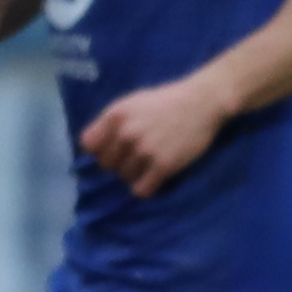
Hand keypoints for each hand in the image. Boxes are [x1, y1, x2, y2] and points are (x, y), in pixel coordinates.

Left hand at [75, 73, 234, 198]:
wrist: (202, 102)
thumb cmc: (167, 101)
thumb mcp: (133, 102)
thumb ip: (112, 122)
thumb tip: (92, 146)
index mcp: (115, 115)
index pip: (89, 145)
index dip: (100, 149)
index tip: (113, 149)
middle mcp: (126, 133)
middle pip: (106, 164)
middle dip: (119, 163)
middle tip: (137, 157)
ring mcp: (144, 150)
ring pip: (124, 177)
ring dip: (135, 174)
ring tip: (151, 163)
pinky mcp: (163, 166)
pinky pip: (141, 190)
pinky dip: (147, 187)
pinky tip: (156, 177)